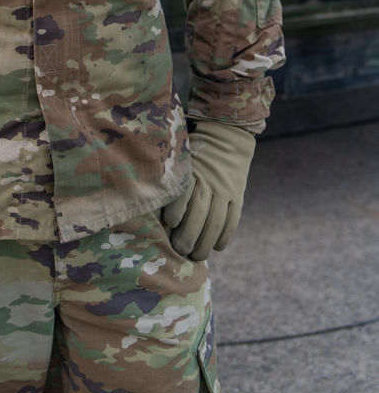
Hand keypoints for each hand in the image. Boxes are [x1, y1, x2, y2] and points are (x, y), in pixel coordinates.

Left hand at [162, 119, 255, 260]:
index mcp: (191, 169)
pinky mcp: (238, 194)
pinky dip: (225, 235)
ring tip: (197, 256)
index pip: (183, 192)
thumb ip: (171, 177)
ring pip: (217, 221)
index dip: (177, 209)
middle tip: (179, 250)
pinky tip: (217, 247)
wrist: (226, 135)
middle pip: (199, 212)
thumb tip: (154, 207)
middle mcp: (209, 179)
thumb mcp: (181, 156)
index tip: (170, 223)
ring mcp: (226, 188)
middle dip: (188, 235)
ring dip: (206, 242)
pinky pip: (233, 219)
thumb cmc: (193, 150)